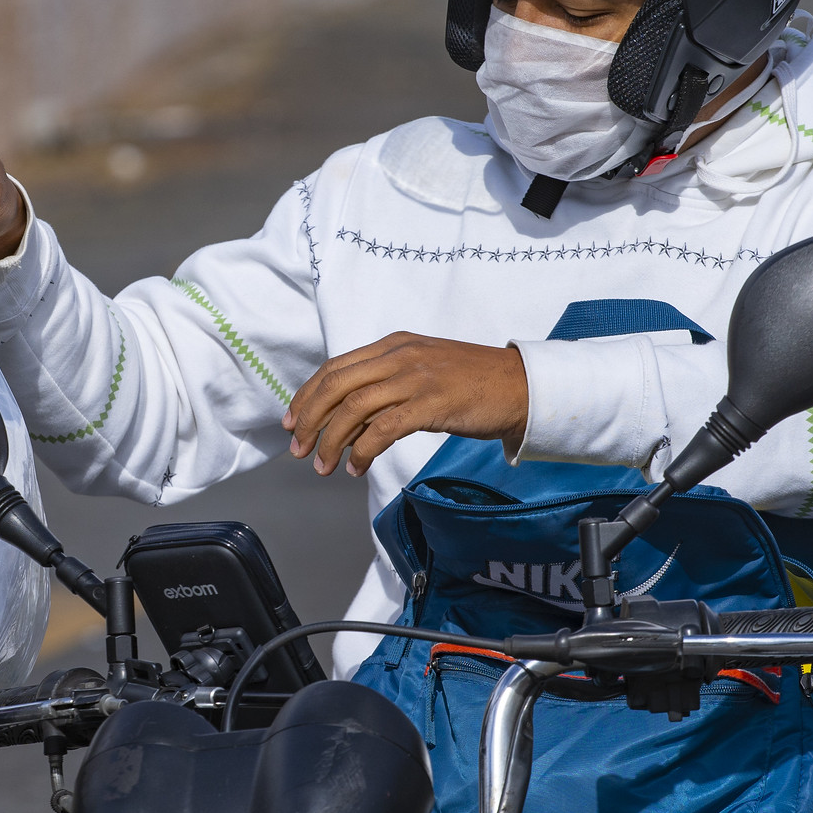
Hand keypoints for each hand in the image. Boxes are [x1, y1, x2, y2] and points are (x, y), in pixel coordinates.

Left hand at [283, 334, 527, 476]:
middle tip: (299, 449)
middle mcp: (400, 356)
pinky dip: (363, 450)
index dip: (307, 395)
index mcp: (393, 345)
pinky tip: (356, 468)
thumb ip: (386, 386)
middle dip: (310, 419)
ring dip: (331, 440)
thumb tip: (347, 421)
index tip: (292, 421)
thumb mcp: (422, 372)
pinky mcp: (432, 402)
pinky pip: (383, 428)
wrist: (520, 387)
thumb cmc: (472, 384)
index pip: (335, 367)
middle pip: (336, 385)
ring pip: (353, 407)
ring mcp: (416, 377)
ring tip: (323, 466)